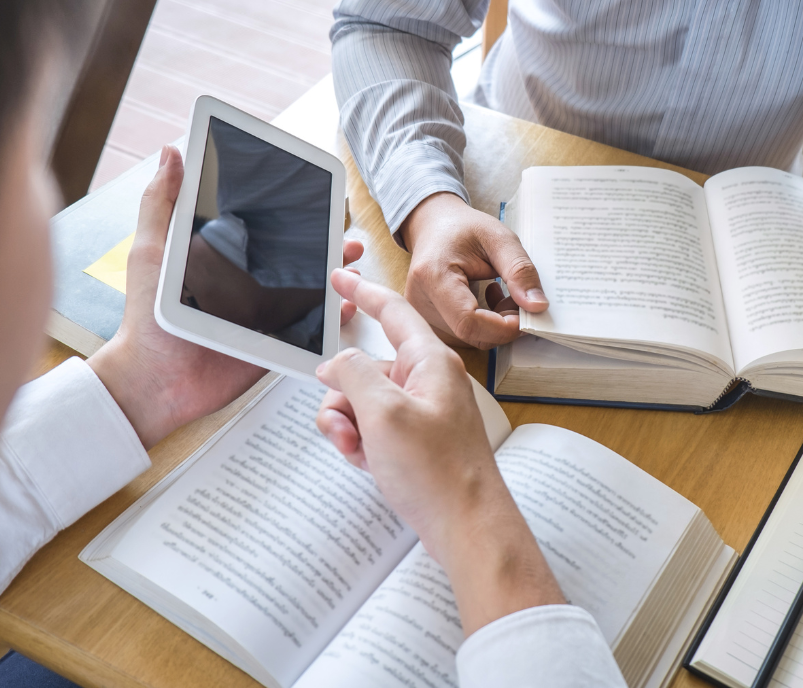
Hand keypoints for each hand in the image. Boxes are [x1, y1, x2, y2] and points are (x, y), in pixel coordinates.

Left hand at [89, 145, 364, 448]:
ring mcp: (264, 316)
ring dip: (336, 276)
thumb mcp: (151, 253)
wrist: (154, 382)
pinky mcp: (273, 346)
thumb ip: (161, 206)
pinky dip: (332, 320)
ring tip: (352, 264)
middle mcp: (247, 286)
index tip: (315, 199)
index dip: (292, 215)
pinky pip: (311, 331)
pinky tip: (345, 306)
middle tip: (344, 233)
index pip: (263, 231)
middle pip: (295, 259)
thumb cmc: (146, 321)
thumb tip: (171, 155)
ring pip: (310, 291)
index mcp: (222, 260)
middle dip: (325, 244)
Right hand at [316, 269, 564, 632]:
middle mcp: (429, 381)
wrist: (466, 527)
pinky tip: (366, 463)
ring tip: (358, 450)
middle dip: (342, 395)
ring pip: (365, 401)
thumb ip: (353, 375)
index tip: (341, 277)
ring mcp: (424, 412)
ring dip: (348, 424)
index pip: (393, 312)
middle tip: (343, 425)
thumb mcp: (382, 413)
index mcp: (430, 361)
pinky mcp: (418, 440)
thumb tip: (335, 364)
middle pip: (367, 367)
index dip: (364, 293)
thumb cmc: (437, 471)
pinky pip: (376, 428)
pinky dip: (362, 442)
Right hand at [400, 193, 547, 349]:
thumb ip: (520, 270)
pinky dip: (485, 324)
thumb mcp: (498, 238)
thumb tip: (538, 307)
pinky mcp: (429, 321)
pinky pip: (464, 335)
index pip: (468, 321)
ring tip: (501, 291)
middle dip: (503, 324)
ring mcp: (422, 315)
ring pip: (470, 338)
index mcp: (433, 276)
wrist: (434, 225)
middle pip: (470, 334)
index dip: (502, 326)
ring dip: (496, 324)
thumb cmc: (463, 228)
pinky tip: (489, 298)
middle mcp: (421, 301)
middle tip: (517, 297)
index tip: (527, 312)